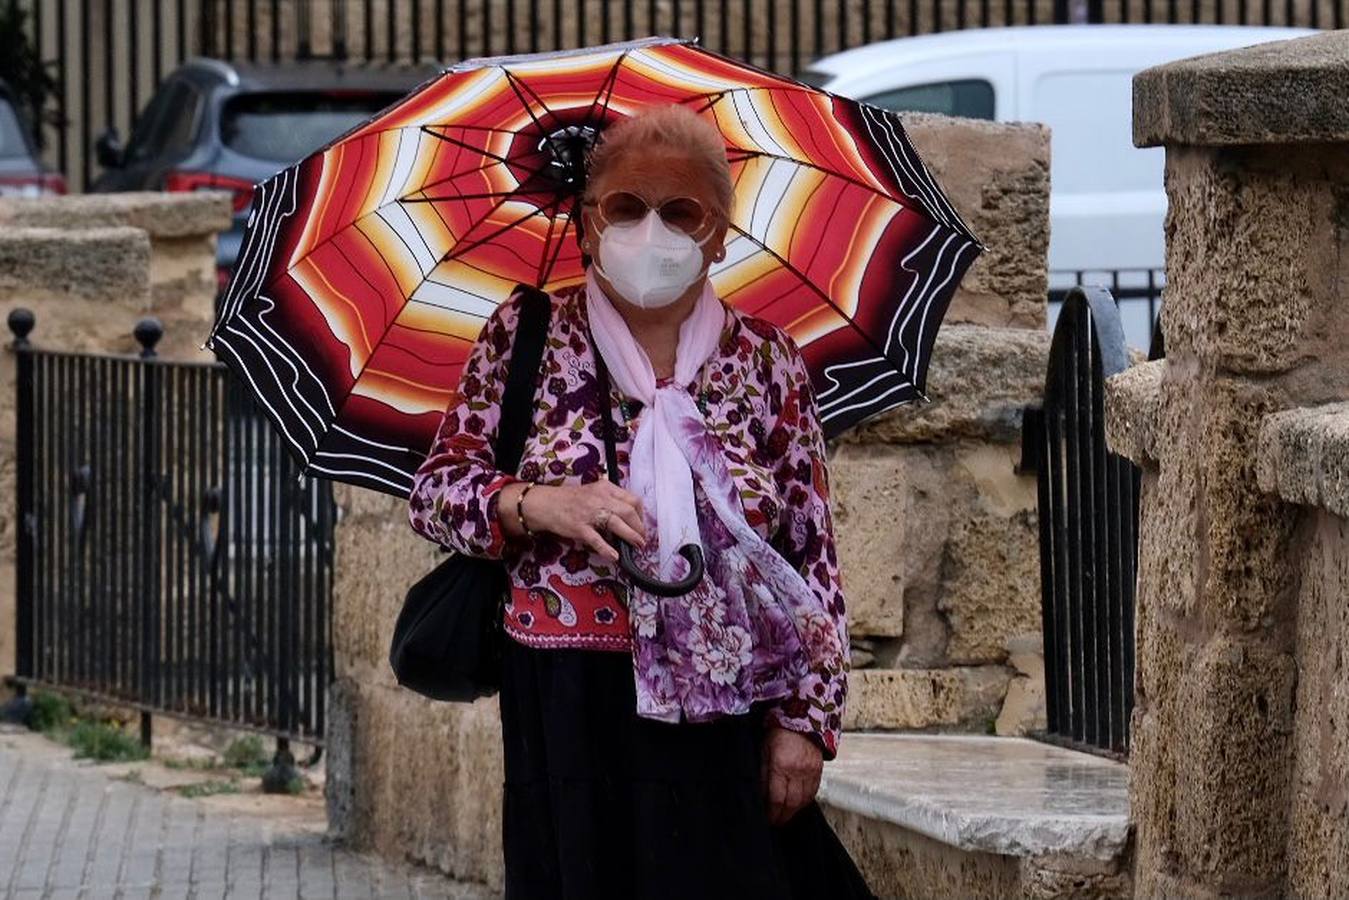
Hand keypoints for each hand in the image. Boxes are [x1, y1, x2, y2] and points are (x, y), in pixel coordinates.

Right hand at [515, 481, 645, 560]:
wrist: (546, 503)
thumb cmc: (570, 499)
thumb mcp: (593, 492)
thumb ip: (610, 500)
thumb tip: (628, 516)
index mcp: (605, 488)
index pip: (632, 499)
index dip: (641, 514)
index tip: (641, 524)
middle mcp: (600, 498)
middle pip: (629, 511)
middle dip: (639, 527)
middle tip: (642, 538)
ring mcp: (590, 513)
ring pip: (617, 523)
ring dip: (631, 536)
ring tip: (636, 546)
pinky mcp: (580, 527)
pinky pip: (597, 539)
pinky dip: (607, 549)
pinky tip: (614, 556)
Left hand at [761, 723, 822, 825]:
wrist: (802, 717)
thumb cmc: (779, 731)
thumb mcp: (763, 750)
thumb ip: (763, 773)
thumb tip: (760, 795)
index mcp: (781, 764)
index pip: (776, 798)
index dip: (771, 812)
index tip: (766, 818)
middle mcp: (798, 770)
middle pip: (791, 803)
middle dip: (782, 816)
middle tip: (775, 822)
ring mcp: (810, 771)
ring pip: (803, 801)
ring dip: (793, 812)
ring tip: (784, 816)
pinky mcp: (819, 770)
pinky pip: (813, 792)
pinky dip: (804, 802)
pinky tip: (797, 804)